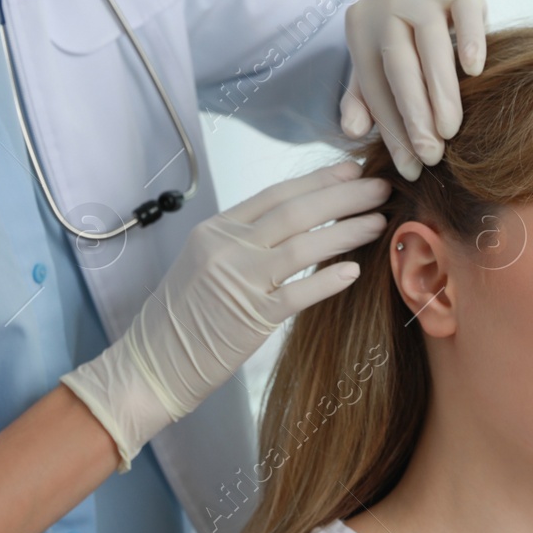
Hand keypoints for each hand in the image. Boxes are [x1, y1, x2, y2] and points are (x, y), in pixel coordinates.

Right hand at [58, 161, 389, 469]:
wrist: (151, 364)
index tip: (352, 169)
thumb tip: (293, 223)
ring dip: (347, 230)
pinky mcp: (251, 319)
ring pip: (304, 245)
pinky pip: (298, 293)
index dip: (318, 179)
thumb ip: (242, 241)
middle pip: (296, 211)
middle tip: (382, 187)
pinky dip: (328, 278)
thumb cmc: (181, 316)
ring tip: (380, 221)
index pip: (276, 194)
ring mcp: (239, 281)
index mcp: (215, 229)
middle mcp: (227, 248)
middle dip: (344, 195)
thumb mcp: (203, 262)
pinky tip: (355, 270)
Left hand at [340, 0, 488, 179]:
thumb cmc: (395, 41)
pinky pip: (465, 12)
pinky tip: (475, 71)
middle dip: (415, 116)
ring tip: (451, 129)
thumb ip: (361, 99)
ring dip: (441, 90)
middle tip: (432, 156)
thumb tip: (351, 131)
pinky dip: (470, 41)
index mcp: (360, 28)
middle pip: (399, 66)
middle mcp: (387, 6)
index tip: (410, 168)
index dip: (392, 130)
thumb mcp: (371, 66)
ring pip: (431, 43)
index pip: (375, 86)